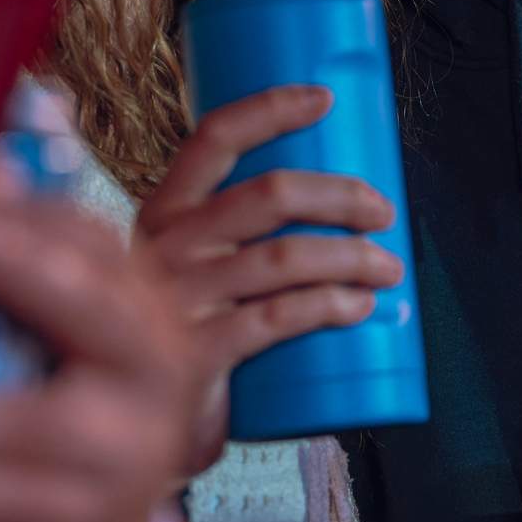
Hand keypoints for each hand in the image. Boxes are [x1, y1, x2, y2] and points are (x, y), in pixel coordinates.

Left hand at [0, 199, 199, 521]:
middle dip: (35, 272)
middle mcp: (160, 370)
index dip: (32, 215)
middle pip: (105, 311)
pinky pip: (8, 501)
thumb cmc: (46, 412)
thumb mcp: (48, 336)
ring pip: (41, 422)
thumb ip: (11, 277)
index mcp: (144, 306)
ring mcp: (136, 454)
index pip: (97, 242)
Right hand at [136, 84, 401, 472]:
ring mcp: (180, 300)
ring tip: (388, 267)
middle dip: (340, 196)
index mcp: (162, 211)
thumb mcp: (190, 268)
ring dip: (352, 257)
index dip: (271, 109)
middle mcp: (165, 246)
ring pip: (285, 258)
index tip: (324, 98)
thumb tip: (336, 205)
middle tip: (384, 211)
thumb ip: (235, 236)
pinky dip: (328, 307)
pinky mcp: (198, 354)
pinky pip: (276, 318)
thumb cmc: (182, 331)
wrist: (132, 424)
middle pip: (269, 194)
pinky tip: (359, 307)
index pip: (214, 139)